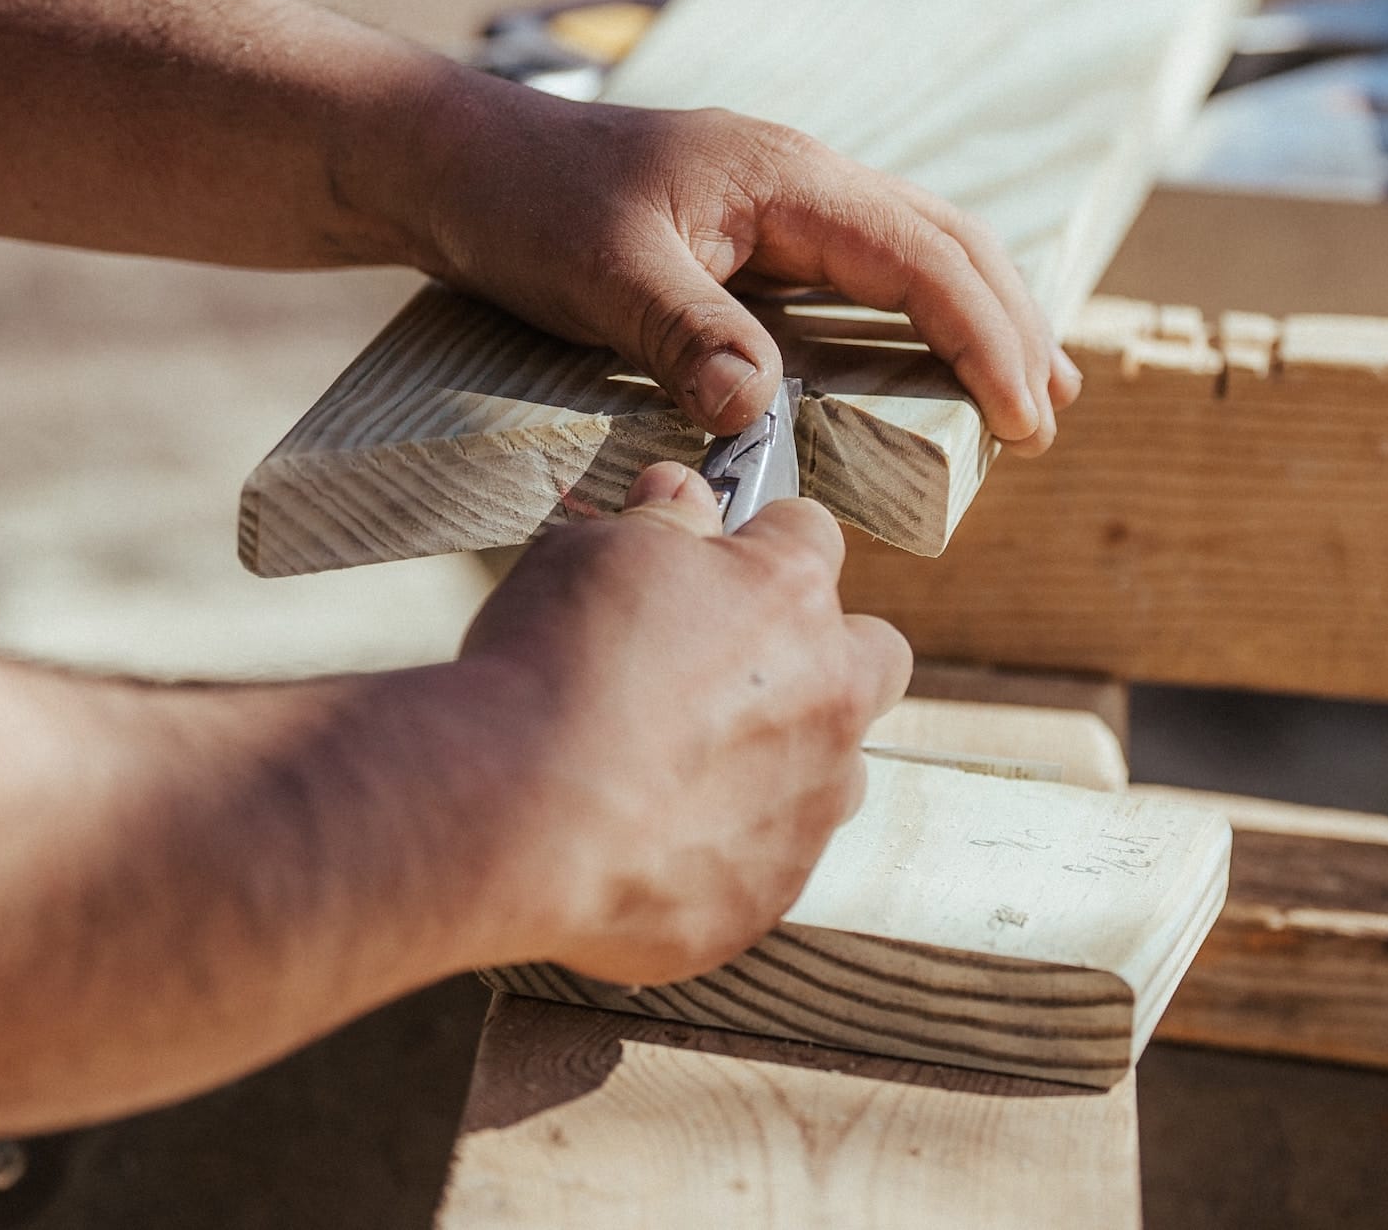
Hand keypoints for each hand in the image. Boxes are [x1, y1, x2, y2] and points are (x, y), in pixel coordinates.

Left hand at [412, 77, 1082, 451]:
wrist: (457, 161)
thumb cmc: (524, 205)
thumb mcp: (599, 274)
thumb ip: (685, 335)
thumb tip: (759, 413)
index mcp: (787, 177)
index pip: (923, 257)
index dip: (985, 338)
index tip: (1024, 418)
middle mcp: (803, 179)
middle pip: (949, 243)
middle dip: (1013, 326)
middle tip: (1051, 420)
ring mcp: (784, 200)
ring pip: (919, 248)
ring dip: (982, 316)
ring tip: (1033, 392)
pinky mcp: (757, 231)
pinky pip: (869, 267)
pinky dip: (921, 312)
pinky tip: (931, 359)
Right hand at [458, 462, 911, 984]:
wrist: (513, 815)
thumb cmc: (549, 667)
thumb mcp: (592, 554)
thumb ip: (660, 524)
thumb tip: (682, 493)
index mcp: (790, 596)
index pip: (811, 536)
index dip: (761, 542)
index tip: (720, 558)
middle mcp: (827, 699)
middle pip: (874, 657)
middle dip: (824, 653)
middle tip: (731, 668)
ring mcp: (807, 807)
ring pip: (833, 773)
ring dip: (781, 763)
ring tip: (679, 769)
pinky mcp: (766, 895)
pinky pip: (764, 864)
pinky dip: (720, 851)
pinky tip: (642, 840)